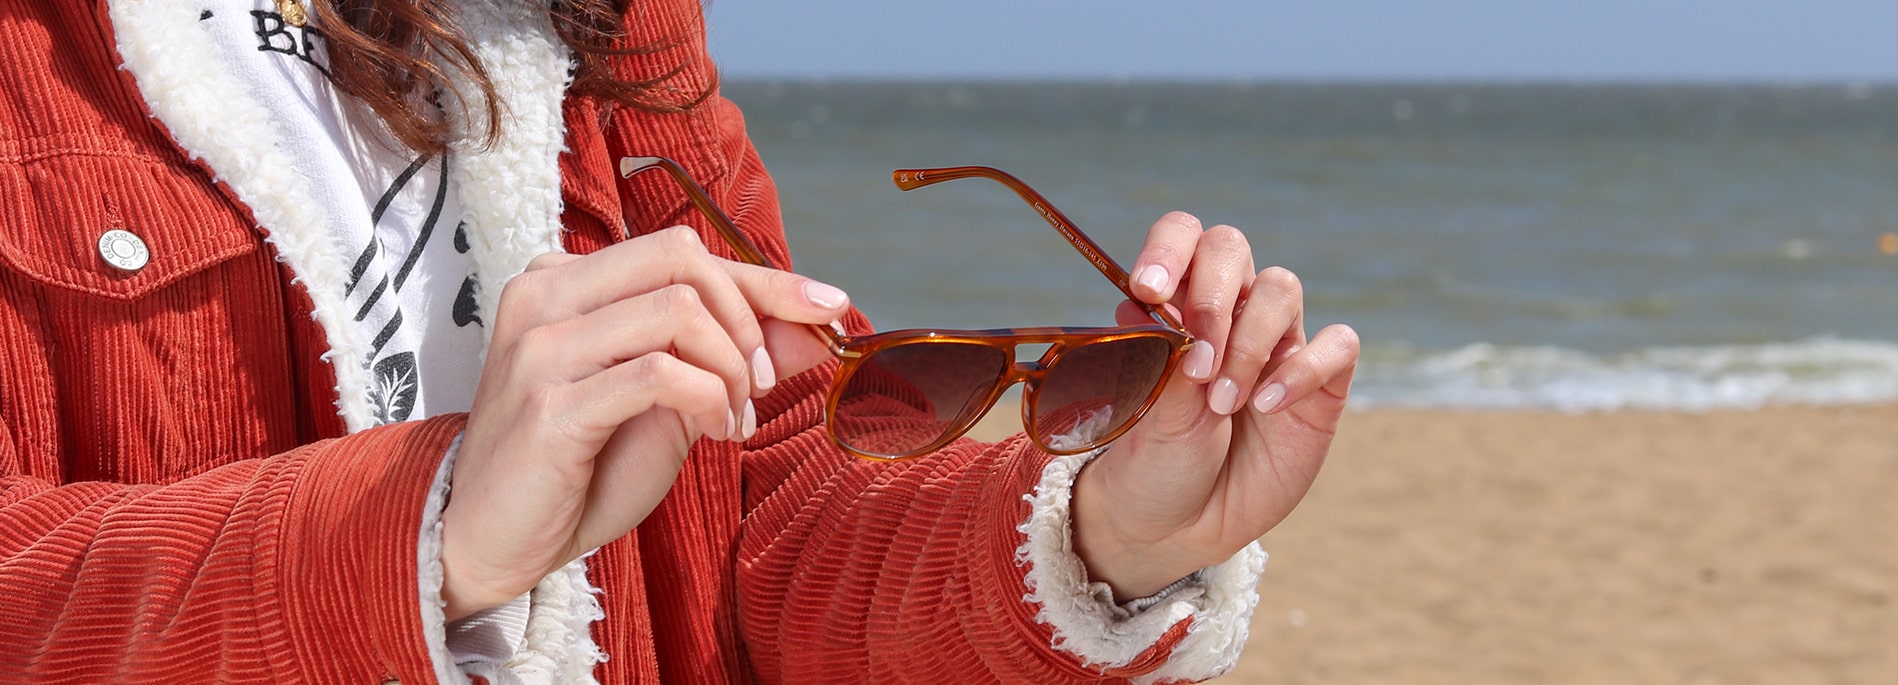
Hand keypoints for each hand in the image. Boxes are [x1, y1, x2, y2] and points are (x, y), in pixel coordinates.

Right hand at [439, 226, 849, 620]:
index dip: (766, 278)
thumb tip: (812, 324)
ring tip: (735, 419)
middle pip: (680, 257)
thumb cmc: (577, 468)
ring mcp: (542, 346)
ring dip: (731, 367)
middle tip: (763, 385)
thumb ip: (727, 355)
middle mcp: (545, 295)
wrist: (492, 539)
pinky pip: (659, 372)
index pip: (682, 253)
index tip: (828, 305)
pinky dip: (708, 397)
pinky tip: (714, 430)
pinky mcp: (549, 403)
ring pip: (677, 309)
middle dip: (746, 317)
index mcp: (565, 281)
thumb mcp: (668, 401)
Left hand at [1071, 212, 1359, 598]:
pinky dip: (1302, 369)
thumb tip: (1152, 301)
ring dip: (1249, 342)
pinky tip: (1267, 406)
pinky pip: (1337, 345)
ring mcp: (1276, 344)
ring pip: (1282, 289)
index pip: (1182, 238)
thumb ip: (1162, 357)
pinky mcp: (1320, 385)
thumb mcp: (1147, 413)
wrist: (1179, 527)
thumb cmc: (1154, 460)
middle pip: (1231, 249)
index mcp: (1175, 302)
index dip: (1169, 249)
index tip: (1149, 290)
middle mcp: (1227, 310)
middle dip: (1213, 294)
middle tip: (1197, 360)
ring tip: (1222, 403)